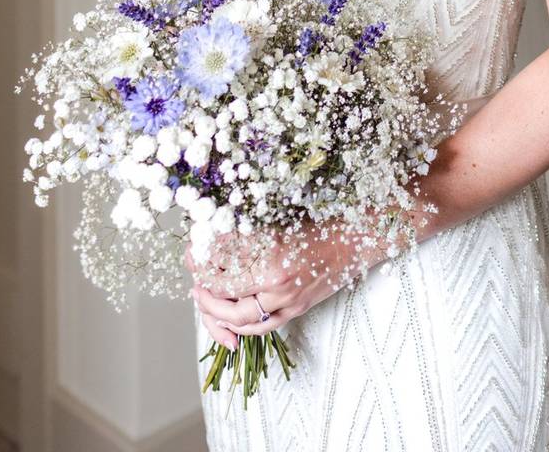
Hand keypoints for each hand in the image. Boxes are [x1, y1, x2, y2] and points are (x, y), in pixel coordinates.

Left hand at [186, 224, 387, 350]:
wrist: (355, 240)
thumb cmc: (320, 225)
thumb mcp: (279, 221)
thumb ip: (247, 234)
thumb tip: (212, 237)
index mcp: (269, 251)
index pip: (220, 264)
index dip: (200, 260)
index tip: (193, 252)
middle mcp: (275, 280)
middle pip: (222, 292)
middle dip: (202, 286)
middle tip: (195, 276)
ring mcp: (286, 299)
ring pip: (237, 316)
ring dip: (214, 310)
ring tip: (204, 299)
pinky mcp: (296, 309)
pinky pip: (260, 327)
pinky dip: (238, 327)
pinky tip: (227, 320)